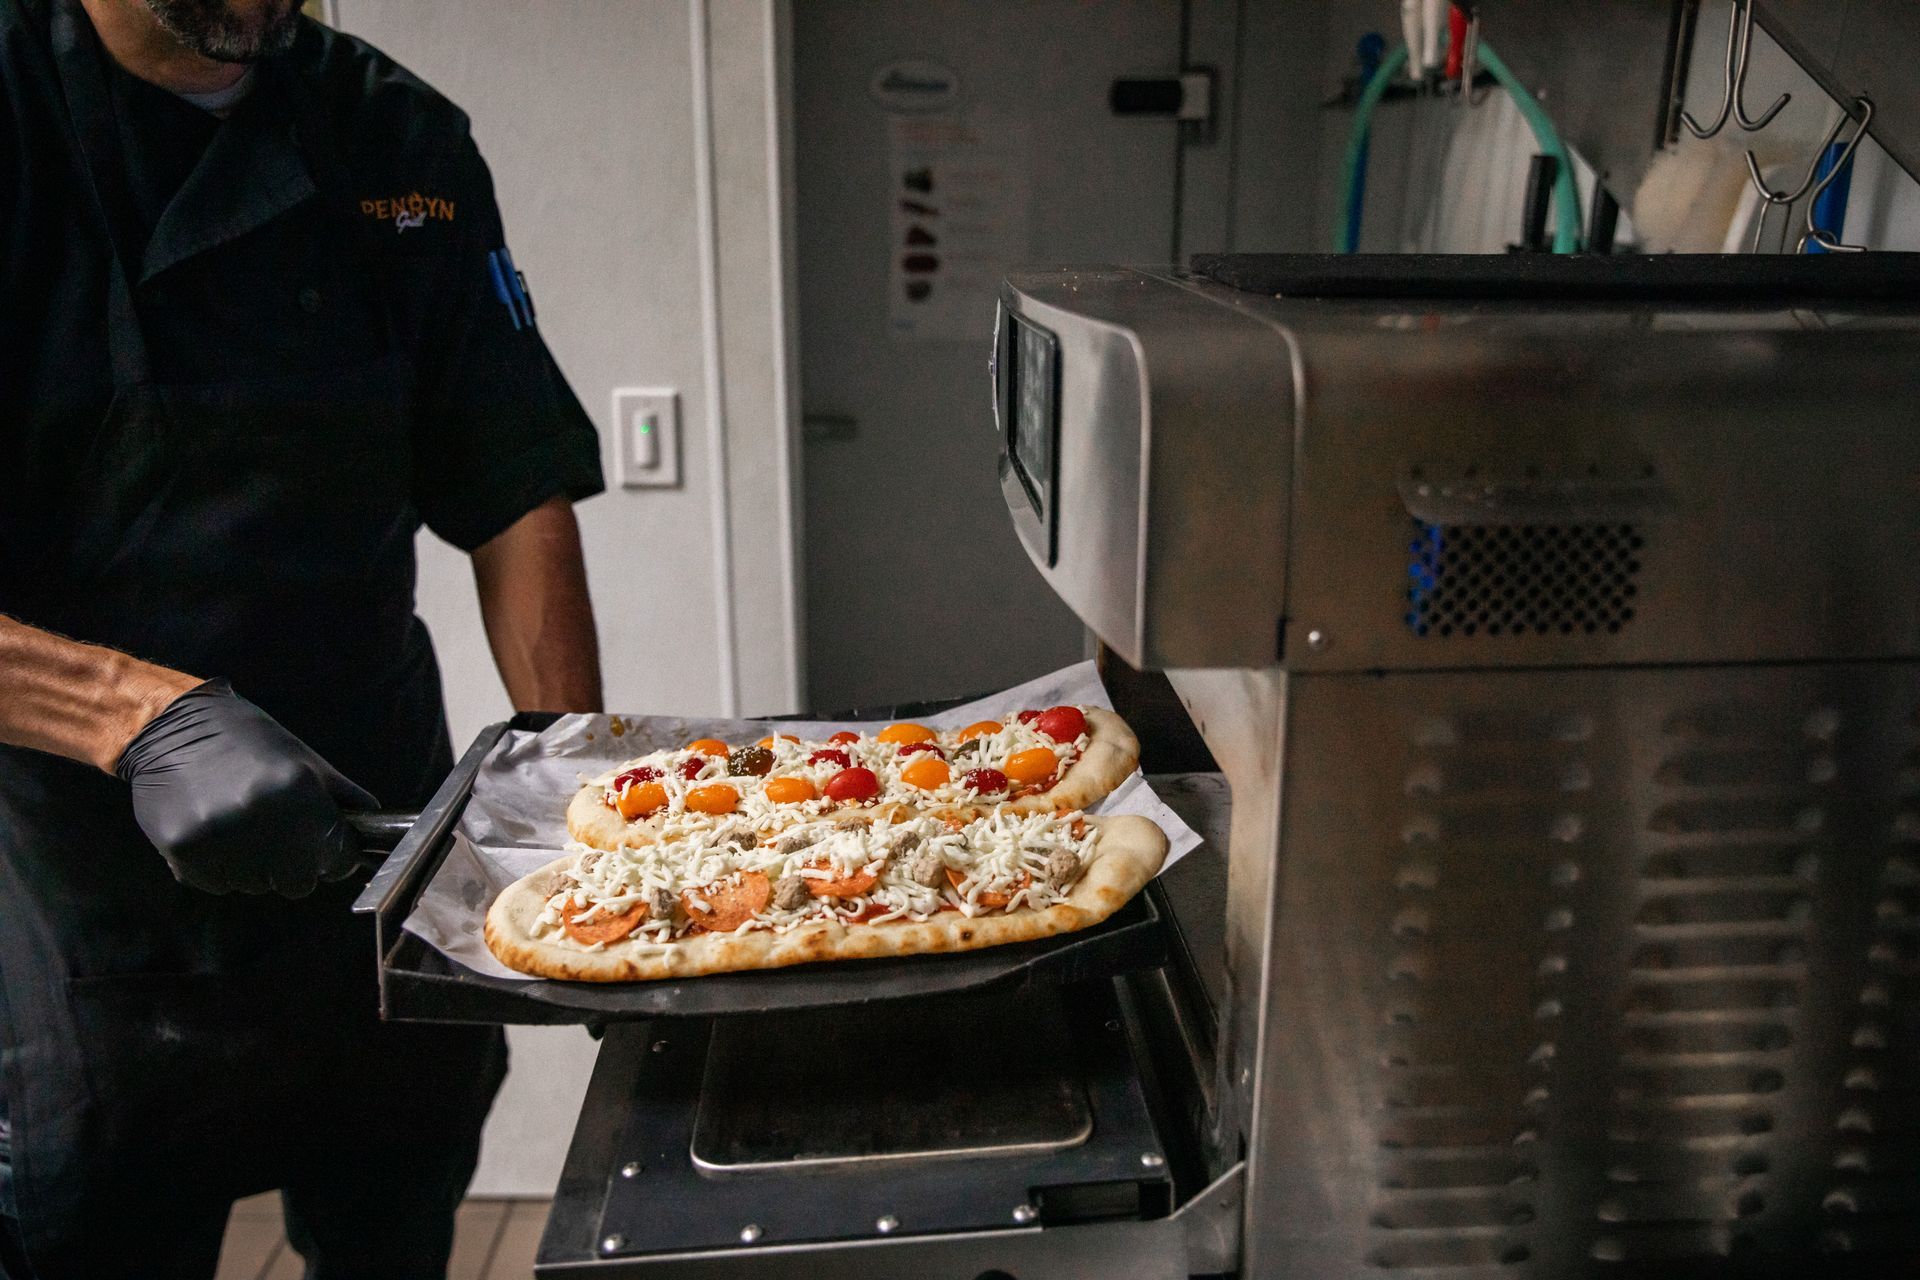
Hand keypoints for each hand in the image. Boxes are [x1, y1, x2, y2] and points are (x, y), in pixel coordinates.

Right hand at [116, 680, 376, 896]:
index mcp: (296, 790)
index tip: (328, 852)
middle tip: (280, 839)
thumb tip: (377, 824)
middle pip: (298, 882)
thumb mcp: (303, 758)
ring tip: (241, 827)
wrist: (168, 727)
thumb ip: (341, 796)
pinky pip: (217, 884)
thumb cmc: (244, 739)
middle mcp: (259, 817)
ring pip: (256, 886)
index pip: (338, 858)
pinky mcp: (183, 851)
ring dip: (255, 868)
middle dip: (296, 868)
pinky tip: (215, 834)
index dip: (336, 857)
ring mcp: (218, 837)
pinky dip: (220, 869)